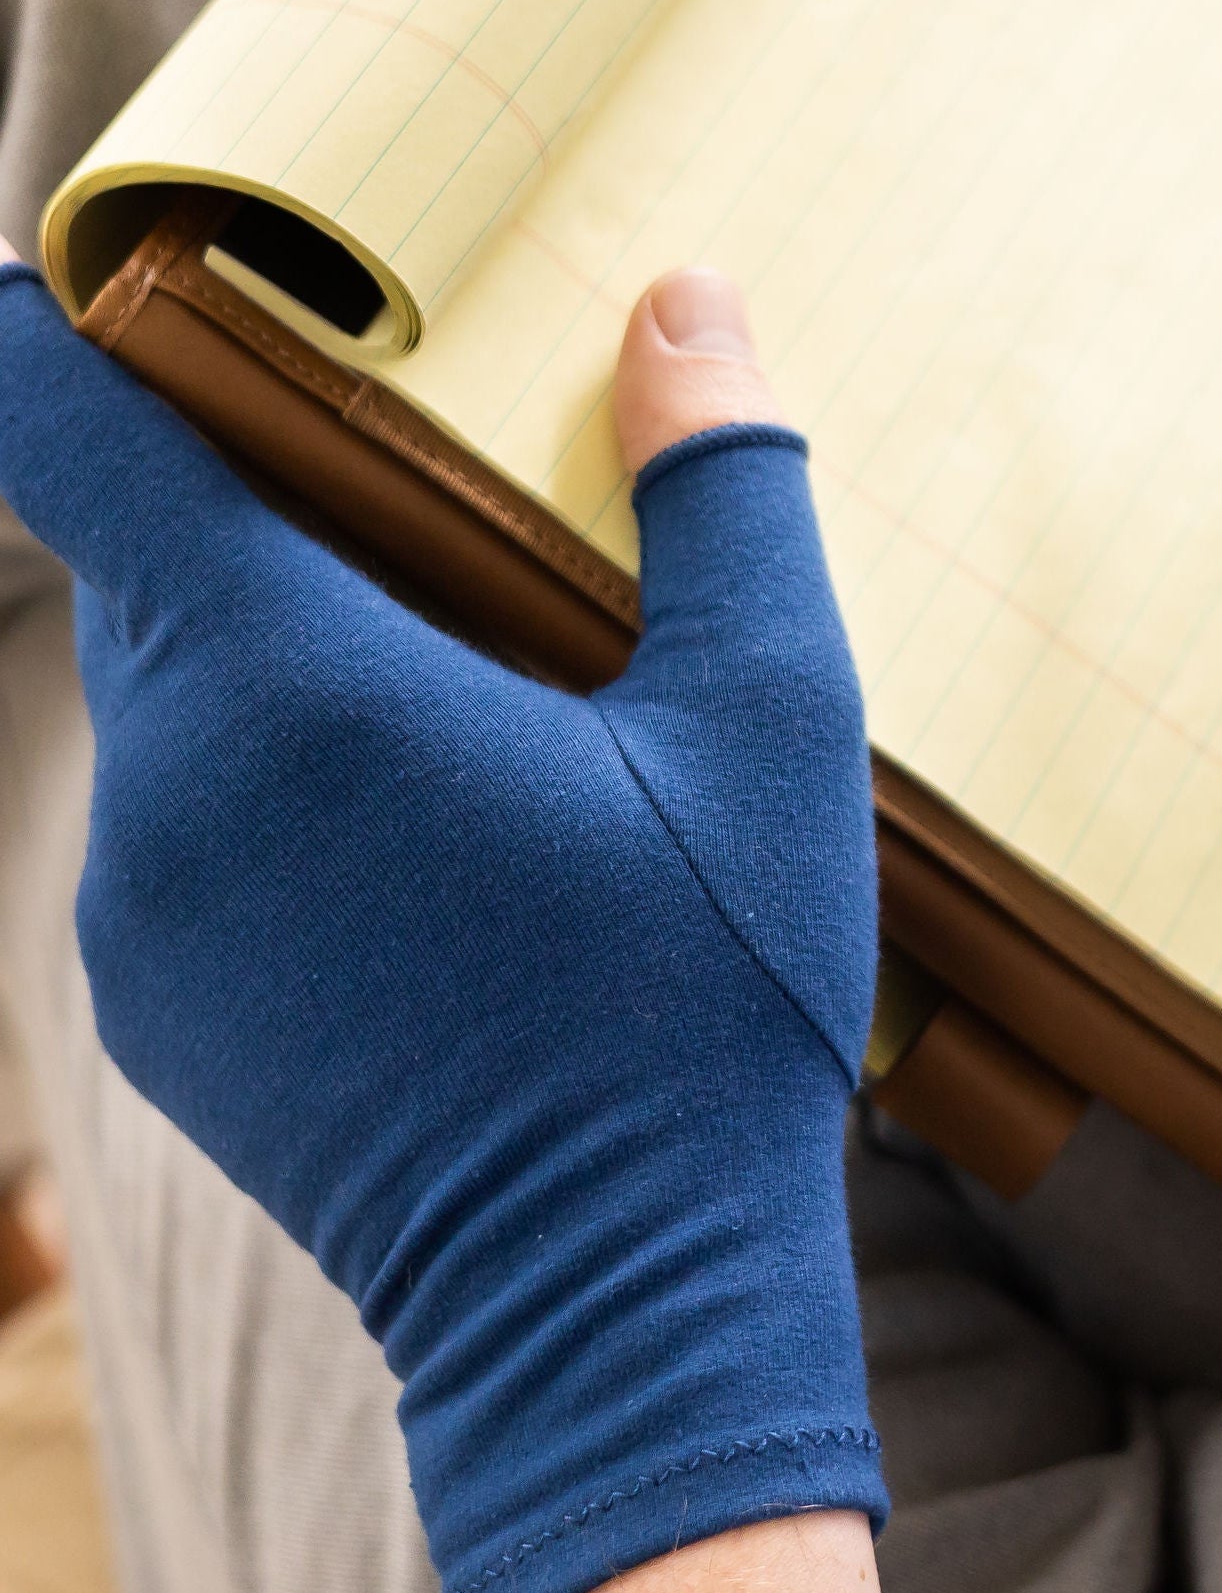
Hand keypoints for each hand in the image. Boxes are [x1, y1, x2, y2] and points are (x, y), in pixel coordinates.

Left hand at [0, 258, 885, 1592]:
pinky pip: (186, 819)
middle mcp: (171, 789)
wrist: (620, 1315)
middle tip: (443, 506)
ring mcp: (144, 915)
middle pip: (153, 554)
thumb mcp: (772, 726)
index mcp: (297, 685)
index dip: (79, 325)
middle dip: (268, 495)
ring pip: (174, 691)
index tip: (140, 277)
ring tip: (476, 697)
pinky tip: (440, 842)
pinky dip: (279, 776)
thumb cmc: (701, 1008)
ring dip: (288, 646)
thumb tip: (686, 306)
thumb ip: (720, 492)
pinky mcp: (157, 1010)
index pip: (78, 431)